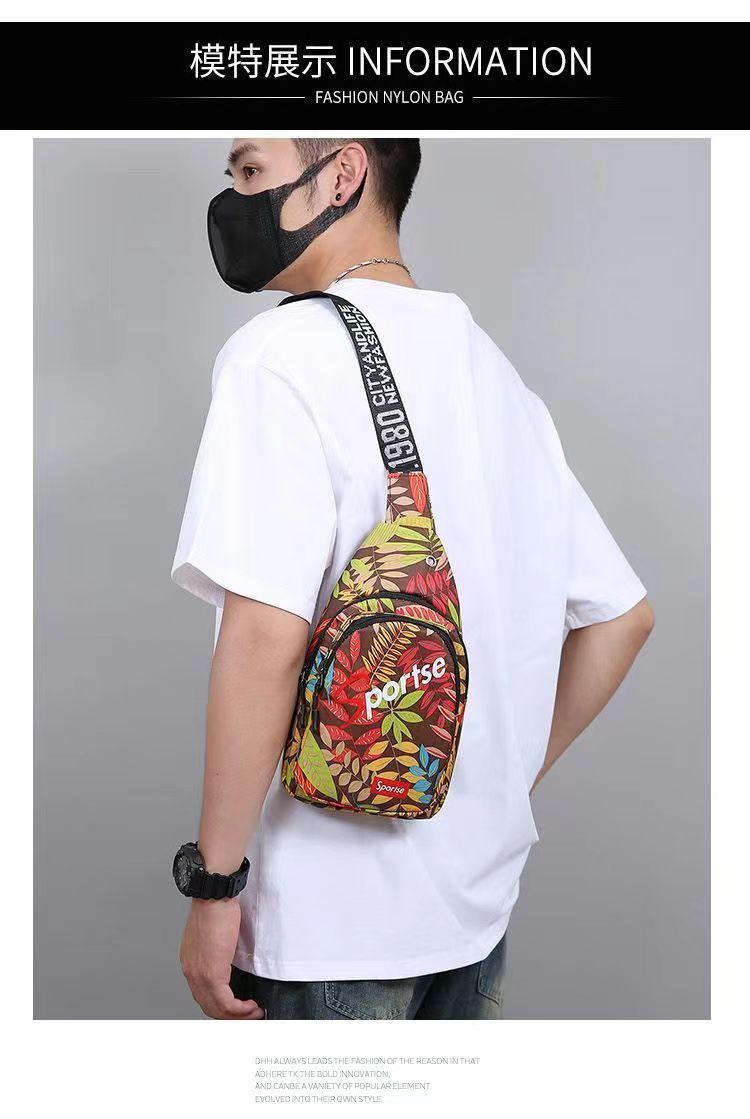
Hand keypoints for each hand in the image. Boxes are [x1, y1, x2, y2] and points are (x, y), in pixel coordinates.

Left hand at [180, 897, 263, 1019]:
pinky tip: (251, 1006)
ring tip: (254, 1013)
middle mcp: (191, 972)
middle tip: (249, 1015)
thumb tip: (232, 961)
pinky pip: (225, 1003)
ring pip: (217, 1009)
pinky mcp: (212, 973)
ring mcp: (199, 975)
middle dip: (232, 1016)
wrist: (214, 894)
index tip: (239, 1007)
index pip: (204, 995)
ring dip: (238, 1015)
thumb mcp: (215, 935)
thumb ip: (219, 952)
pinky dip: (240, 1009)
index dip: (223, 1005)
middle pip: (209, 1007)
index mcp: (191, 963)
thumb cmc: (216, 907)